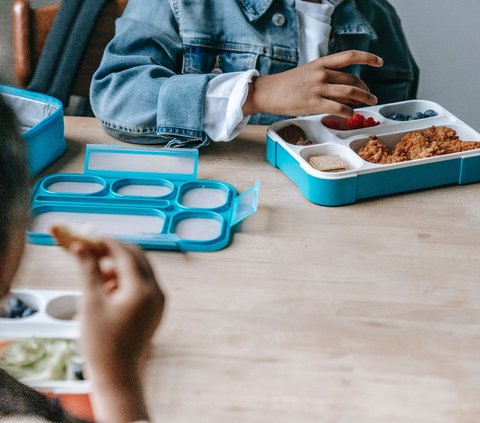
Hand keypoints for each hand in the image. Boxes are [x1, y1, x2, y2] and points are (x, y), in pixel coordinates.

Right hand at [70, 238, 164, 422]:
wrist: (117, 374)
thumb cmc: (101, 342)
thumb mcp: (91, 303)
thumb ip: (89, 271)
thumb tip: (80, 247)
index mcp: (142, 290)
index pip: (126, 255)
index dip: (108, 244)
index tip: (91, 238)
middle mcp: (157, 292)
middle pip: (138, 259)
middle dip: (116, 253)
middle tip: (94, 253)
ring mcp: (159, 301)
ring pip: (142, 270)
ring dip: (121, 267)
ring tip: (99, 278)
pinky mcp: (156, 309)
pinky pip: (144, 284)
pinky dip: (128, 280)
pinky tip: (109, 290)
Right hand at [242, 50, 382, 117]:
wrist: (268, 92)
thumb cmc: (287, 84)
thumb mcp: (307, 73)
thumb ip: (325, 77)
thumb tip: (343, 89)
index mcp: (321, 63)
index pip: (349, 56)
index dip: (367, 58)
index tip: (379, 62)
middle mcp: (321, 73)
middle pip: (352, 80)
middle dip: (365, 89)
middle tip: (371, 96)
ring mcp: (318, 88)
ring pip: (349, 93)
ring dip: (363, 99)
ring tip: (369, 103)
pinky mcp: (313, 103)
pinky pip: (337, 108)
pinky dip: (348, 112)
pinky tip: (351, 115)